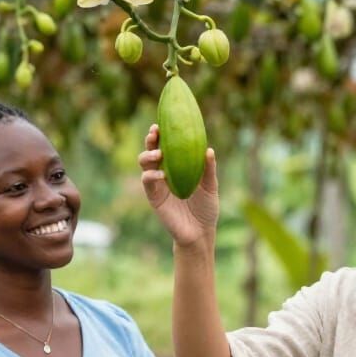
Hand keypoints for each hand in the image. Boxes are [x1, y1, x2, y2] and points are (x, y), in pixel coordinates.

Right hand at [139, 125, 219, 246]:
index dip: (162, 134)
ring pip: (144, 163)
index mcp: (177, 167)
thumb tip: (208, 149)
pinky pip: (147, 181)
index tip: (162, 124)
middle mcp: (164, 172)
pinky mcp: (154, 197)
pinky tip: (161, 174)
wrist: (200, 232)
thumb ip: (209, 169)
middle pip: (151, 150)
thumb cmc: (206, 208)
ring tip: (159, 154)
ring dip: (148, 155)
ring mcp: (157, 184)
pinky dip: (151, 175)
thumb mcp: (211, 186)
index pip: (166, 146)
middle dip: (150, 140)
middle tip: (155, 133)